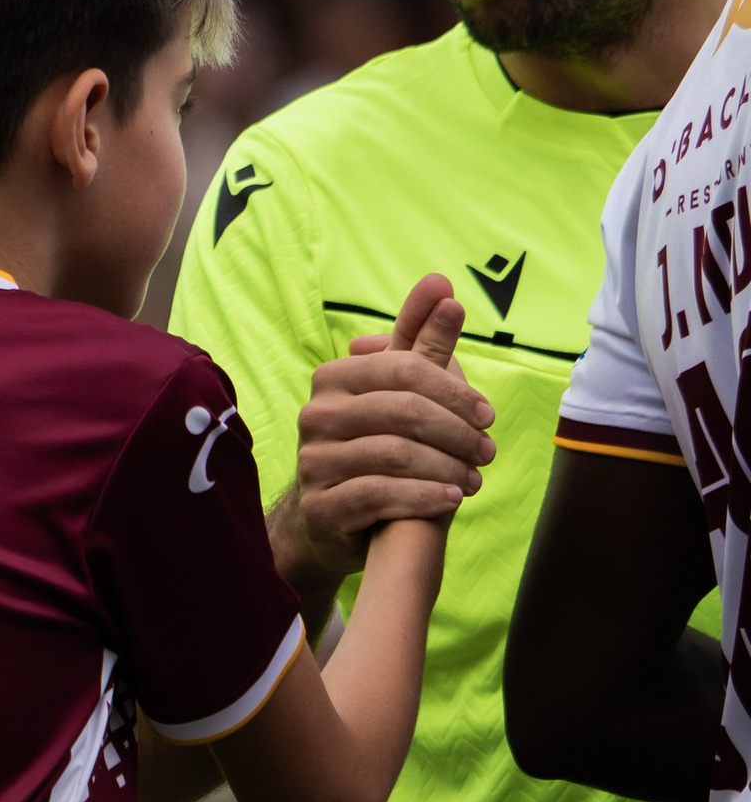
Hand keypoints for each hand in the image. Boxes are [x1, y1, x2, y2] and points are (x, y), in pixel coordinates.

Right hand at [272, 272, 488, 610]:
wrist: (331, 517)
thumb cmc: (375, 443)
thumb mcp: (399, 391)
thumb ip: (419, 339)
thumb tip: (442, 285)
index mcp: (333, 378)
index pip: (404, 370)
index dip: (454, 391)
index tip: (488, 416)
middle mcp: (314, 415)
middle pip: (402, 412)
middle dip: (456, 432)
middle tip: (487, 451)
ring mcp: (312, 462)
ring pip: (394, 455)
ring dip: (446, 468)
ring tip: (474, 480)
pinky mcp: (320, 506)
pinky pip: (378, 495)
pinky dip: (423, 496)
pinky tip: (450, 499)